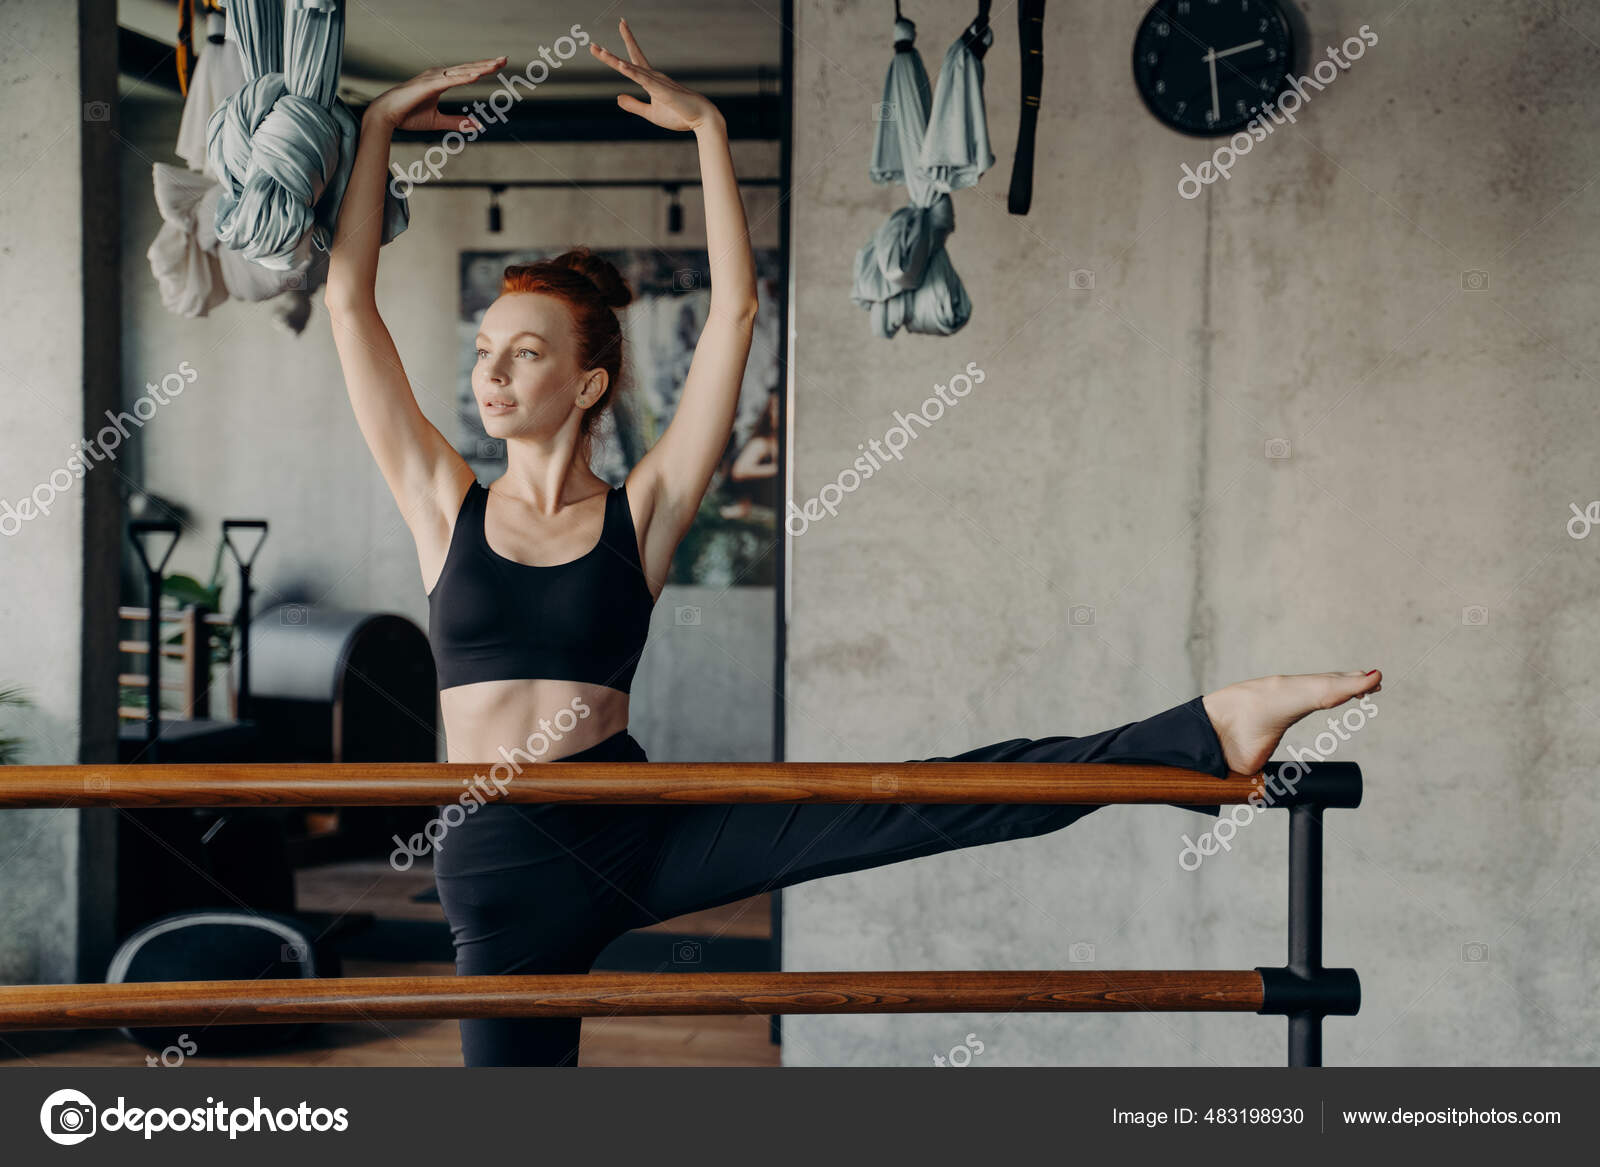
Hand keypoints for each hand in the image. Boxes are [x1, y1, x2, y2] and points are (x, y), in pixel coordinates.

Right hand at [365, 57, 507, 132]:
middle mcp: (438, 76)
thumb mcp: (437, 121)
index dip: (483, 68)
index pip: (466, 72)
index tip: (499, 64)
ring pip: (461, 71)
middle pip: (467, 68)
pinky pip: (450, 81)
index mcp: (440, 81)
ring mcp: (433, 79)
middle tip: (505, 59)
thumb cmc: (408, 116)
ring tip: (496, 65)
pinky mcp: (428, 86)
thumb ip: (457, 122)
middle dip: (487, 64)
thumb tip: (477, 126)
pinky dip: (464, 78)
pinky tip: (477, 75)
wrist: (387, 116)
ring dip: (479, 68)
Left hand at [591, 19, 719, 132]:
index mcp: (650, 81)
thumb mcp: (651, 113)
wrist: (701, 120)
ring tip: (599, 51)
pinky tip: (620, 64)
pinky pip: (643, 79)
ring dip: (614, 60)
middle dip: (608, 55)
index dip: (615, 55)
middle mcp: (652, 76)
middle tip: (592, 45)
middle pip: (627, 62)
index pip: (630, 63)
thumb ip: (634, 105)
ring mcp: (657, 82)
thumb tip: (617, 97)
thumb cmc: (679, 116)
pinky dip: (631, 71)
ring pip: (631, 68)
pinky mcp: (661, 90)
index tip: (601, 47)